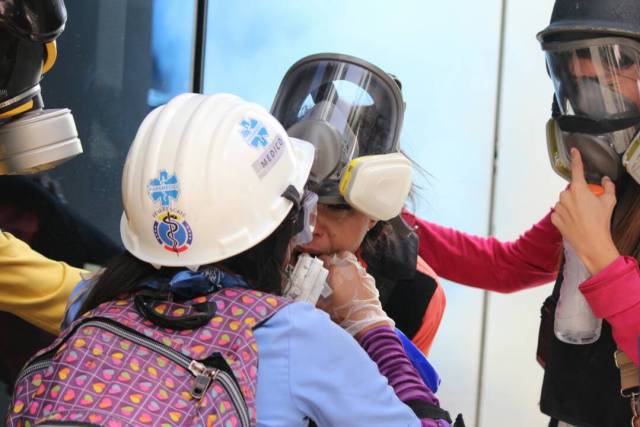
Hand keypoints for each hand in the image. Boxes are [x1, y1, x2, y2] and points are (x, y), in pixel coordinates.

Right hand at [316, 251, 392, 337]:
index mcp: (336, 272)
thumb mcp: (325, 306)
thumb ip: (317, 297)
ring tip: (343, 274)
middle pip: (341, 254)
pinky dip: (356, 274)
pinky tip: (354, 283)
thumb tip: (311, 295)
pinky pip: (361, 271)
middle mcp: (349, 267)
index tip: (319, 265)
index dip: (321, 261)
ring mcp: (361, 272)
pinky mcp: (369, 279)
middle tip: (332, 267)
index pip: (325, 258)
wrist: (366, 319)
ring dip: (346, 265)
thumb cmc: (344, 313)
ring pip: (352, 261)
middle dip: (336, 258)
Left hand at [550, 148, 619, 274]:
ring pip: (564, 201)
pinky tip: (574, 221)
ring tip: (582, 216)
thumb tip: (605, 180)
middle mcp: (565, 195)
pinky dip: (565, 215)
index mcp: (578, 189)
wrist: (591, 242)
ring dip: (571, 205)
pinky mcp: (554, 218)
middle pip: (571, 190)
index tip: (573, 151)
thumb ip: (608, 187)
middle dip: (579, 195)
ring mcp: (558, 207)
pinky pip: (559, 212)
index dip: (576, 159)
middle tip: (589, 206)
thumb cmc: (601, 222)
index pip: (577, 169)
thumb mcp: (609, 202)